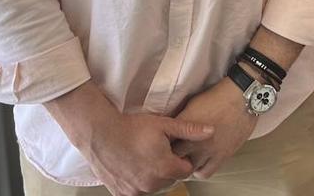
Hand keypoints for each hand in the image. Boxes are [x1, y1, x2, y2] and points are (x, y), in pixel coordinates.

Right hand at [82, 111, 212, 194]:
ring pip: (154, 186)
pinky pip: (137, 190)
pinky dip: (137, 181)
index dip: (181, 158)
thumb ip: (189, 131)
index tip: (172, 148)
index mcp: (166, 169)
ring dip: (153, 175)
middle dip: (168, 167)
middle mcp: (152, 185)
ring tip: (144, 156)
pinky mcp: (122, 194)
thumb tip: (212, 131)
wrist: (100, 134)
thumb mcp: (164, 125)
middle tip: (157, 150)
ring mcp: (136, 191)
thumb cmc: (133, 127)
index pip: (186, 170)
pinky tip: (133, 166)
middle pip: (170, 179)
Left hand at [171, 78, 256, 178]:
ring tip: (187, 159)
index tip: (164, 143)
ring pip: (187, 168)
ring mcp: (208, 150)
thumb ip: (182, 119)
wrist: (242, 98)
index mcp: (185, 125)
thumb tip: (173, 126)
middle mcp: (194, 140)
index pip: (166, 141)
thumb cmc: (218, 96)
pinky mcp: (221, 156)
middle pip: (174, 156)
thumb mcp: (193, 103)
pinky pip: (205, 173)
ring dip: (185, 165)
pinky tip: (200, 164)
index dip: (163, 143)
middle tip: (173, 153)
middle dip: (172, 155)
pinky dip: (200, 171)